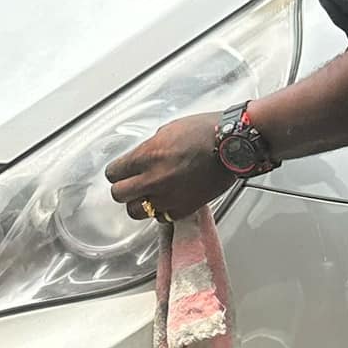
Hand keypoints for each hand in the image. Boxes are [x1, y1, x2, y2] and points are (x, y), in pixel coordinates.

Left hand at [106, 114, 233, 220]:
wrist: (233, 146)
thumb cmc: (206, 132)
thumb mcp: (168, 130)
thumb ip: (149, 148)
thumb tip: (141, 159)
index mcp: (147, 156)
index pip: (114, 173)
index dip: (116, 172)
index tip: (120, 172)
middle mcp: (153, 179)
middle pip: (119, 195)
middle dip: (123, 188)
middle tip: (131, 184)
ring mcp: (168, 197)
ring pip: (135, 211)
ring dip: (139, 202)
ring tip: (148, 195)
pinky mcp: (183, 209)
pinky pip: (159, 217)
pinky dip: (160, 210)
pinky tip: (167, 199)